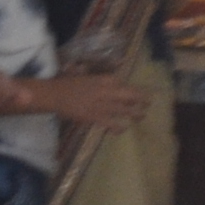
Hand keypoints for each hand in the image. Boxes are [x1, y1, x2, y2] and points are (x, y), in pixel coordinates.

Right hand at [28, 71, 144, 131]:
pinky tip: (123, 129)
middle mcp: (107, 91)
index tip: (139, 92)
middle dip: (142, 99)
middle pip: (130, 95)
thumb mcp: (85, 75)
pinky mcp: (95, 117)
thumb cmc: (67, 83)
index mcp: (104, 79)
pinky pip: (111, 123)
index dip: (133, 89)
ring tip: (142, 116)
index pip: (123, 82)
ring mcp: (102, 105)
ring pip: (124, 110)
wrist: (55, 94)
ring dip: (135, 113)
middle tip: (149, 102)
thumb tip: (107, 78)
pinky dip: (119, 127)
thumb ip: (98, 79)